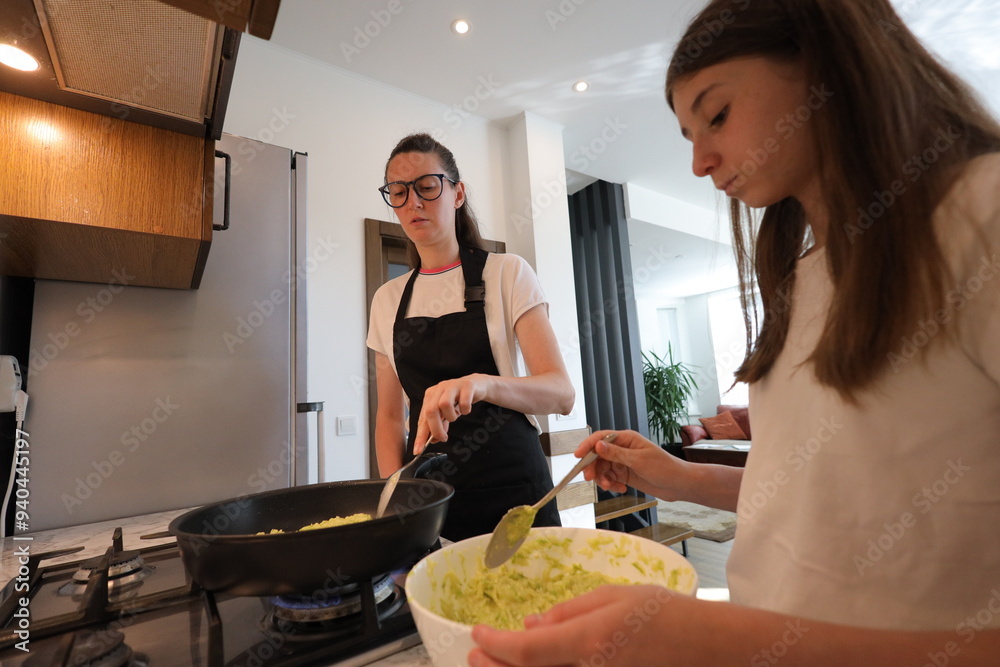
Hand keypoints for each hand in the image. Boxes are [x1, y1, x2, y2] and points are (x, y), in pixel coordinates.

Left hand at [412, 374, 490, 452]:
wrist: (477, 386)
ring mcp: (452, 386)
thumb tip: (433, 439)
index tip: (418, 450)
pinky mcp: (466, 386)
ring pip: (445, 404)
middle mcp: (439, 389)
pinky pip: (464, 402)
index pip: (422, 418)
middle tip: (443, 438)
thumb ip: (439, 424)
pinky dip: (465, 410)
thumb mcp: (447, 413)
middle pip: (431, 411)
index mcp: (431, 396)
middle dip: (436, 429)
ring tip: (456, 416)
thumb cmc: (459, 400)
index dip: (420, 435)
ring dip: (451, 416)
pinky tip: (466, 409)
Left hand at [470, 585, 698, 665]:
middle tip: (475, 653)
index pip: (526, 651)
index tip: (477, 632)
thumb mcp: (612, 597)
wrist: (706, 649)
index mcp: (589, 642)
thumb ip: (567, 612)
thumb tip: (530, 625)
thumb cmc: (664, 615)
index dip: (494, 643)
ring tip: (493, 665)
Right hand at [575, 429, 689, 498]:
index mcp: (626, 439)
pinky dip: (611, 484)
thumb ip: (616, 454)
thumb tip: (597, 445)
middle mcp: (623, 448)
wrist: (678, 484)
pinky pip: (610, 478)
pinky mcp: (625, 474)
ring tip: (610, 487)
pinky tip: (620, 489)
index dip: (587, 446)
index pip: (601, 438)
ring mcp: (623, 462)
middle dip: (593, 467)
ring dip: (602, 478)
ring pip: (603, 468)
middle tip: (590, 479)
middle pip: (598, 455)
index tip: (578, 456)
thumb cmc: (664, 467)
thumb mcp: (638, 460)